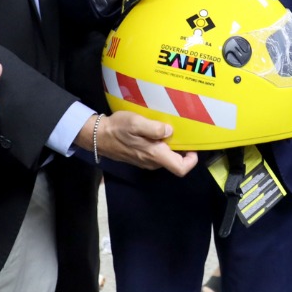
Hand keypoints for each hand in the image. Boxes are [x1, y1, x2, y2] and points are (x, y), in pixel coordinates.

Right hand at [79, 110, 196, 176]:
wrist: (98, 136)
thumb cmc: (118, 128)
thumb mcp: (136, 123)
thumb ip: (154, 128)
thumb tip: (170, 131)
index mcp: (155, 155)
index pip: (180, 169)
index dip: (191, 160)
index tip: (192, 147)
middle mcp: (152, 162)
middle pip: (175, 162)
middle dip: (181, 149)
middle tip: (182, 132)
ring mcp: (146, 162)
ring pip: (166, 158)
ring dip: (170, 146)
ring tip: (168, 129)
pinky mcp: (140, 158)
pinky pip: (157, 154)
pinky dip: (161, 146)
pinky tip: (156, 132)